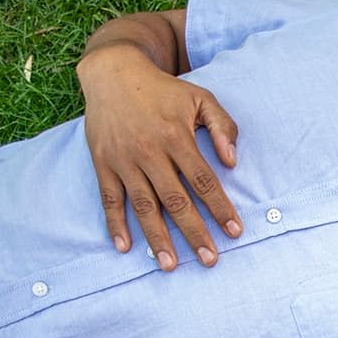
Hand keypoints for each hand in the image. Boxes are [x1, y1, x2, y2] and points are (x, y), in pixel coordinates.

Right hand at [79, 44, 241, 268]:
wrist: (113, 72)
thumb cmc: (164, 90)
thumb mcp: (201, 97)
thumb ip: (222, 127)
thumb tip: (232, 162)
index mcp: (175, 136)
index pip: (203, 180)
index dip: (219, 208)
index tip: (234, 231)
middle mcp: (149, 151)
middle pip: (175, 200)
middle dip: (194, 232)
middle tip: (209, 259)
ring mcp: (123, 159)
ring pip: (143, 205)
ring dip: (157, 237)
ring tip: (169, 265)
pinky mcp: (103, 163)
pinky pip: (109, 198)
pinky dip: (115, 223)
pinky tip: (125, 247)